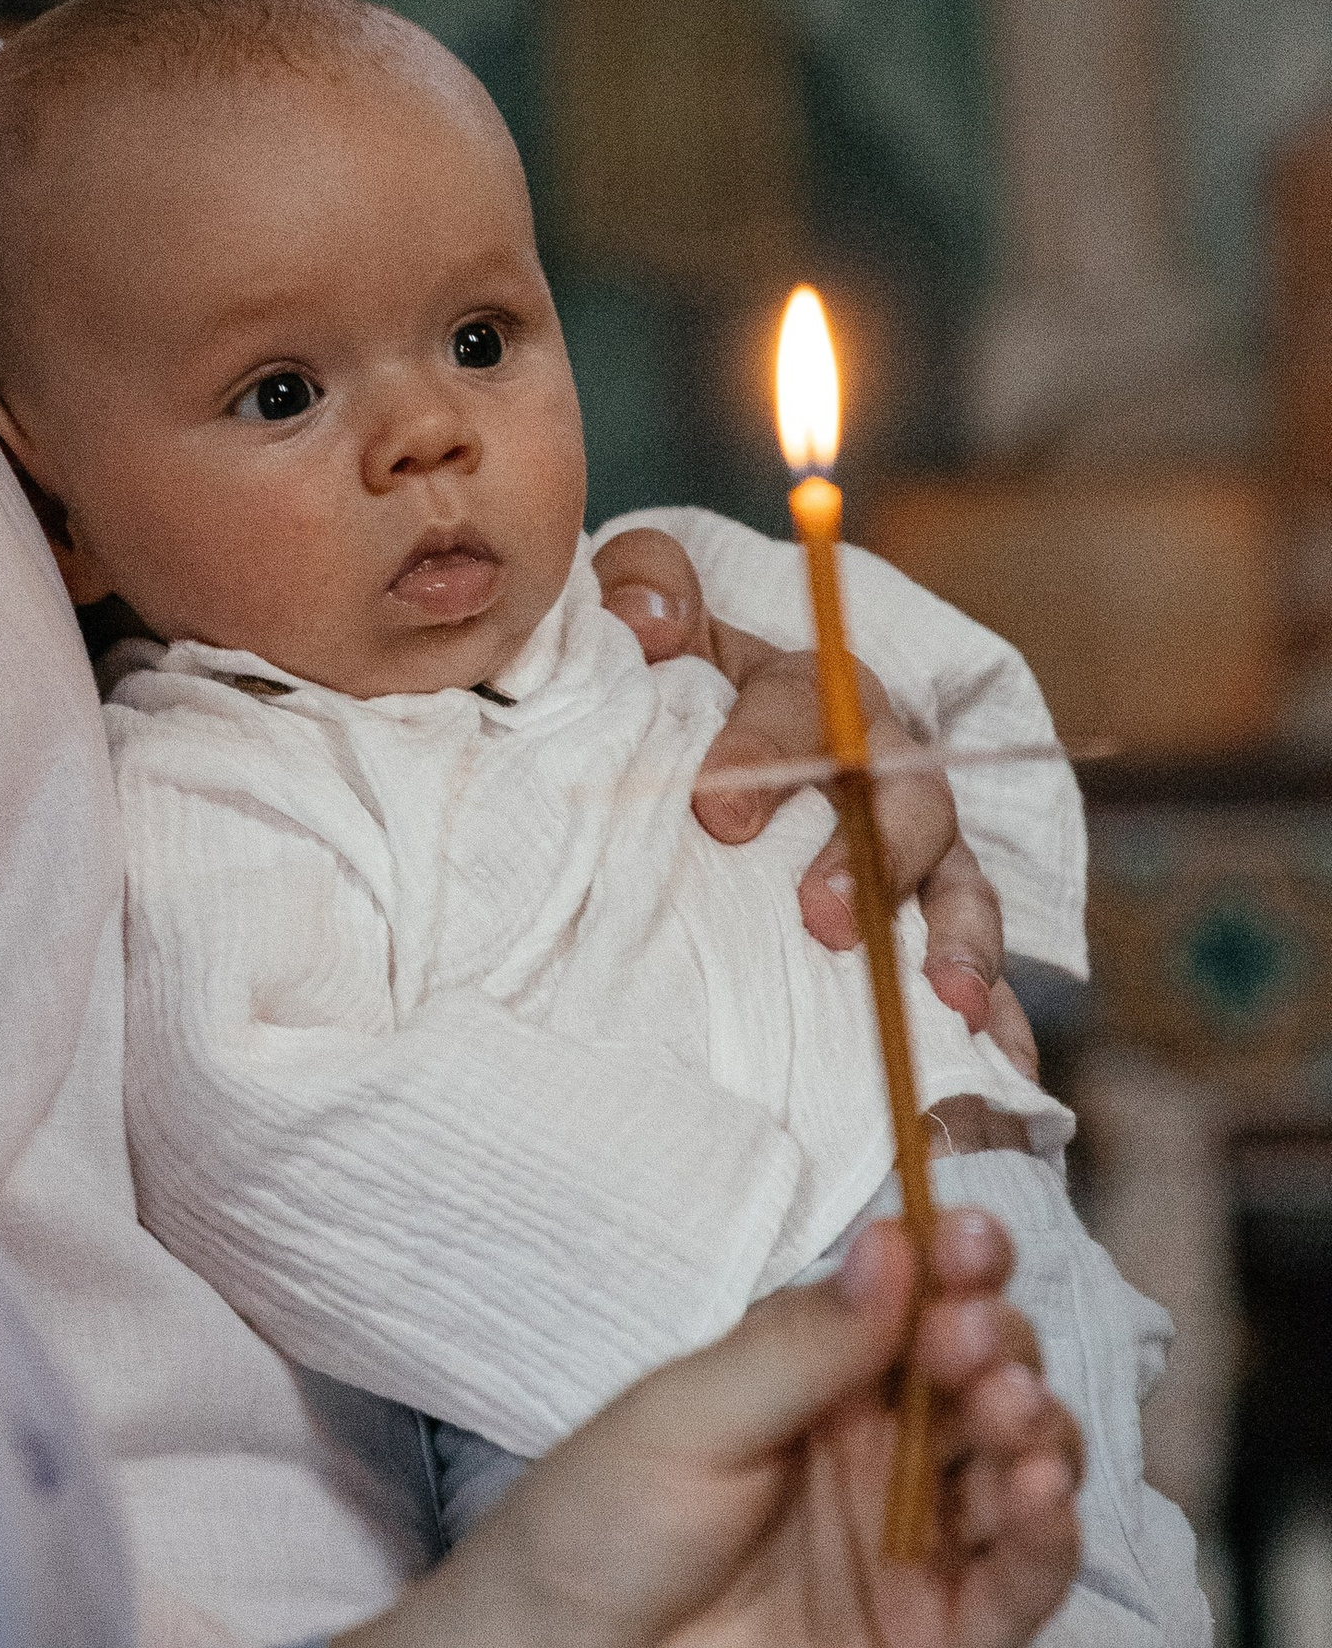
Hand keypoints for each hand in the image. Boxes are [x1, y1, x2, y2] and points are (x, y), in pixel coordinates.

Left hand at [325, 1208, 1082, 1647]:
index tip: (970, 1240)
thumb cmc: (594, 1534)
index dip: (956, 1265)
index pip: (913, 1302)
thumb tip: (896, 1241)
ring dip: (1037, 1430)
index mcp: (813, 1380)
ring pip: (1019, 1471)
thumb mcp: (686, 1419)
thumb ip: (801, 1347)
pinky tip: (1040, 1497)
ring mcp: (913, 1553)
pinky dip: (1049, 1538)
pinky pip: (1021, 1587)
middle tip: (971, 1344)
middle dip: (996, 1344)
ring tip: (1011, 1413)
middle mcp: (878, 1456)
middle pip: (982, 1378)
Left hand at [594, 530, 1038, 1078]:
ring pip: (962, 882)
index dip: (764, 751)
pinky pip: (978, 967)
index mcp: (814, 691)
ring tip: (948, 1001)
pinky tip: (1002, 1063)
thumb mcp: (652, 623)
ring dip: (961, 940)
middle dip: (872, 861)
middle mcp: (882, 765)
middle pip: (906, 800)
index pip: (803, 704)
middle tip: (821, 918)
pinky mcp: (930, 921)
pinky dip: (1000, 1015)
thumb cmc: (675, 683)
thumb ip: (647, 584)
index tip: (717, 810)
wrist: (693, 742)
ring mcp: (918, 849)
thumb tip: (653, 616)